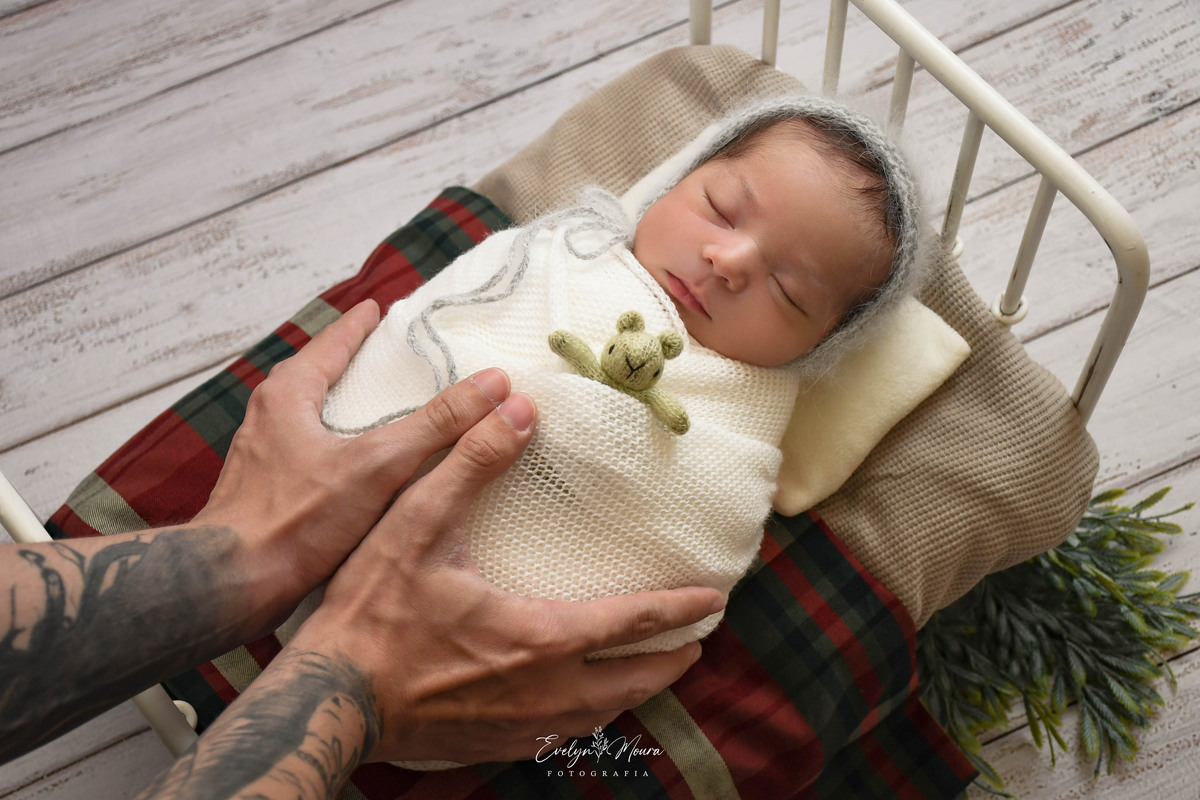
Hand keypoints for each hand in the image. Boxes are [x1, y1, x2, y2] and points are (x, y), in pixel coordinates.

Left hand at [192, 299, 516, 637]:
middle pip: (324, 377)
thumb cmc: (293, 521)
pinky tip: (374, 474)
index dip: (363, 325)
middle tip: (401, 363)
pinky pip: (317, 455)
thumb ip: (436, 424)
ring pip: (319, 419)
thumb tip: (493, 385)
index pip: (334, 341)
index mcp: (290, 393)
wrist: (231, 584)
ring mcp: (267, 456)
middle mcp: (271, 417)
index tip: (384, 310)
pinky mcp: (271, 492)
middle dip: (361, 368)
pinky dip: (348, 452)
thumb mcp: (378, 464)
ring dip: (356, 414)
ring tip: (397, 417)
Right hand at [291, 389, 722, 763]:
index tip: (713, 600)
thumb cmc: (369, 614)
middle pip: (632, 681)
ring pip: (600, 715)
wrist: (327, 699)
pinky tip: (580, 709)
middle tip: (697, 643)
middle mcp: (541, 691)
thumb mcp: (416, 523)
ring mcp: (517, 727)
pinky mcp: (490, 746)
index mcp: (537, 636)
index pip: (630, 622)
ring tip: (653, 672)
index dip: (677, 609)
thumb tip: (517, 408)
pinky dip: (587, 718)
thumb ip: (471, 462)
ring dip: (636, 692)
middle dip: (671, 660)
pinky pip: (559, 737)